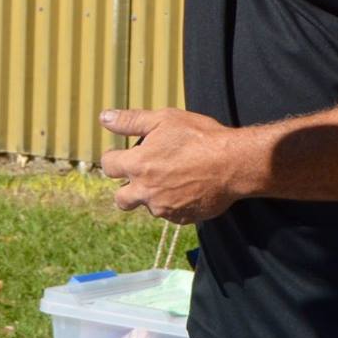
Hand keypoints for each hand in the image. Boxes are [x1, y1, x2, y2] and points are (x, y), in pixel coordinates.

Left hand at [97, 108, 254, 223]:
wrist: (233, 164)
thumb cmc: (199, 137)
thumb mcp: (163, 119)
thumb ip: (130, 121)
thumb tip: (104, 118)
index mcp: (138, 165)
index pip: (108, 166)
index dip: (113, 158)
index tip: (121, 154)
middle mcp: (146, 191)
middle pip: (121, 199)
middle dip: (126, 188)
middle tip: (142, 174)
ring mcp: (164, 209)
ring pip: (148, 206)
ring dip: (152, 195)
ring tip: (172, 177)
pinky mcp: (182, 219)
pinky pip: (170, 214)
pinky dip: (173, 203)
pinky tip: (187, 187)